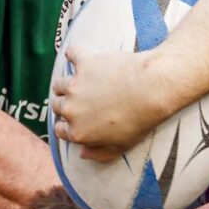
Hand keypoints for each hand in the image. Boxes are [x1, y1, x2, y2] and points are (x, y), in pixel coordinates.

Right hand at [51, 50, 176, 160]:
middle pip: (57, 106)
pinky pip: (72, 55)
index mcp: (78, 132)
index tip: (74, 120)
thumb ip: (99, 154)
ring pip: (59, 84)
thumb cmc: (140, 121)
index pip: (60, 130)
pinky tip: (76, 56)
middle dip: (65, 106)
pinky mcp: (85, 63)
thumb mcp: (121, 147)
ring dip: (65, 85)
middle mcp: (71, 109)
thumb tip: (83, 153)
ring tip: (78, 83)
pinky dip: (73, 54)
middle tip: (79, 102)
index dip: (66, 126)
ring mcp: (75, 84)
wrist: (151, 90)